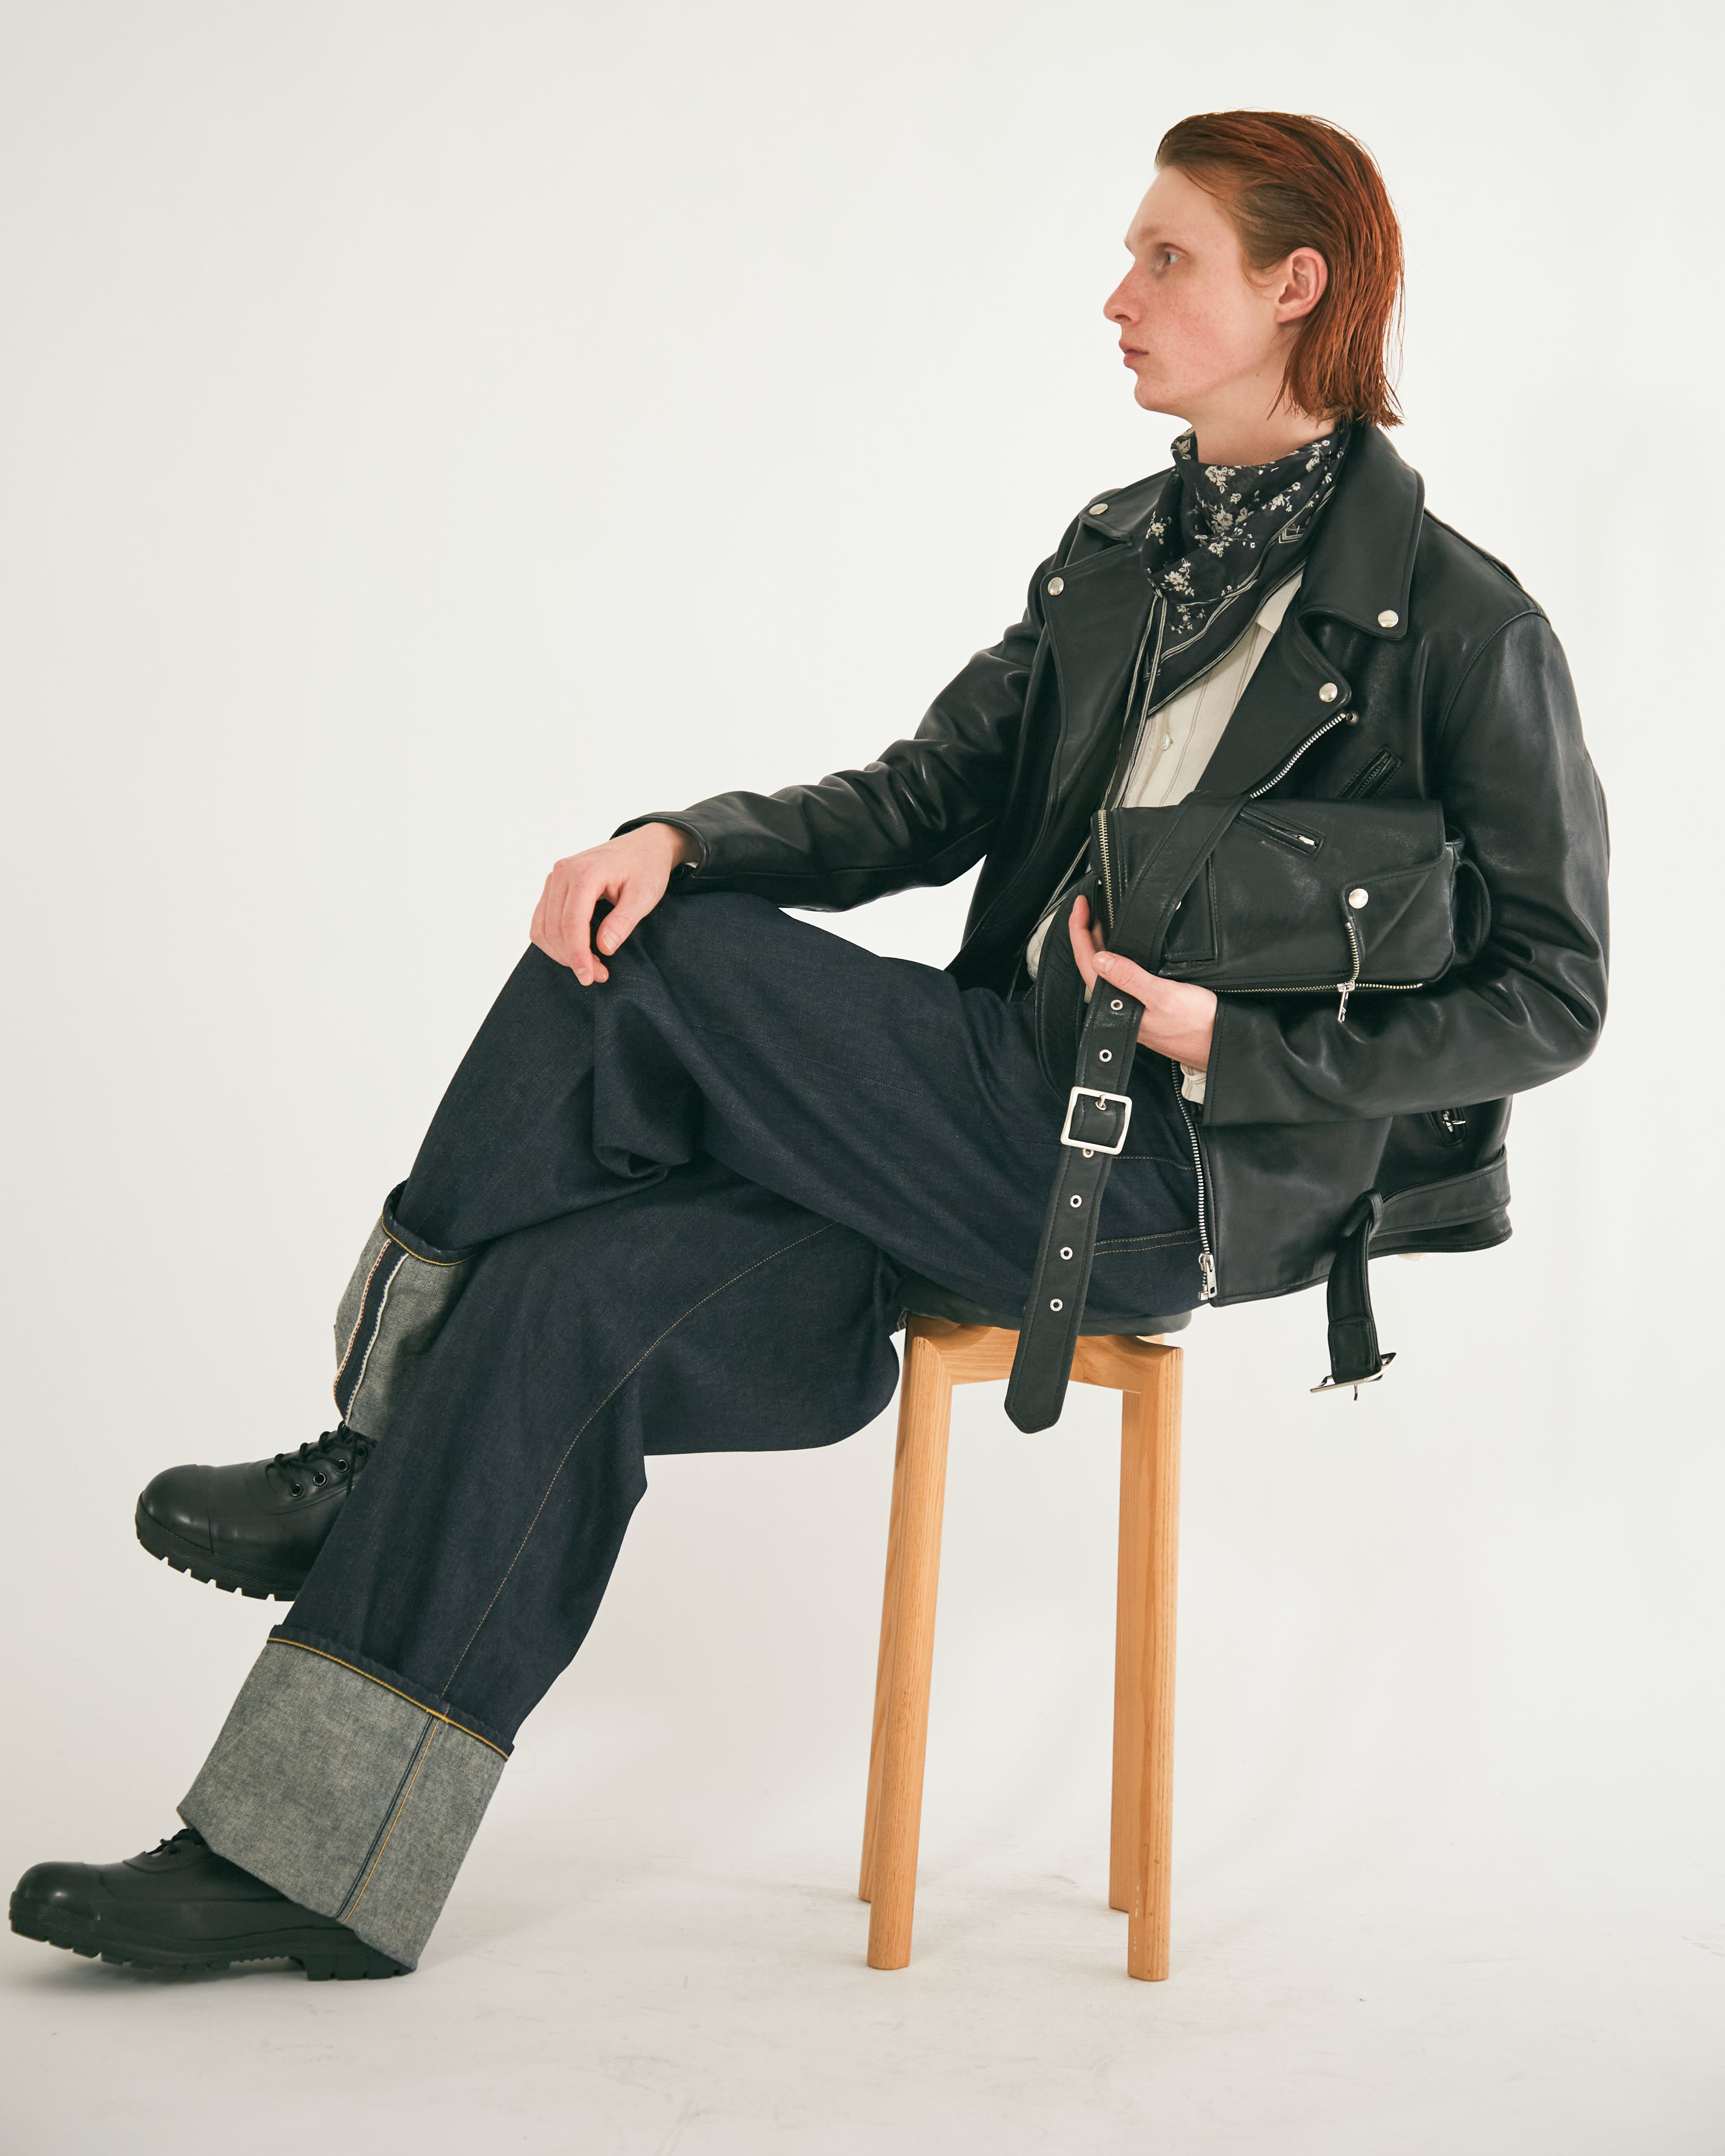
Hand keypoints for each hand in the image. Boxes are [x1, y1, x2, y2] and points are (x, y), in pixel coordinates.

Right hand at [530, 822, 697, 983]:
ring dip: (561, 953)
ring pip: (542, 927)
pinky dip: (555, 941)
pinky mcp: (553, 886)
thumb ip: (623, 921)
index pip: (572, 923)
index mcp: (586, 872)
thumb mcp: (644, 895)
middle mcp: (563, 872)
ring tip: (590, 964)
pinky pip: (542, 921)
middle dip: (572, 958)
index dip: (578, 955)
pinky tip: (577, 950)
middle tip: (599, 975)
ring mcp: (555, 878)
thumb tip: (604, 947)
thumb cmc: (646, 868)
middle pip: (554, 928)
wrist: (643, 846)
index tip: (589, 977)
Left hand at [1066, 892, 1216, 1069]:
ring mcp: (1129, 1005)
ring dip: (1100, 943)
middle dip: (1086, 932)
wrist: (1220, 1044)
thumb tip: (1100, 959)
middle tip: (1088, 905)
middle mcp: (1118, 1006)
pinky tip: (1123, 946)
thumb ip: (1131, 978)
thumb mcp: (1164, 996)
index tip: (1080, 905)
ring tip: (1100, 918)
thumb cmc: (1196, 1026)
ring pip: (1105, 969)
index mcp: (1116, 1004)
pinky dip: (1117, 955)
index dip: (1079, 931)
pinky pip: (1121, 975)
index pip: (1086, 962)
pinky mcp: (1142, 1005)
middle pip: (1092, 963)